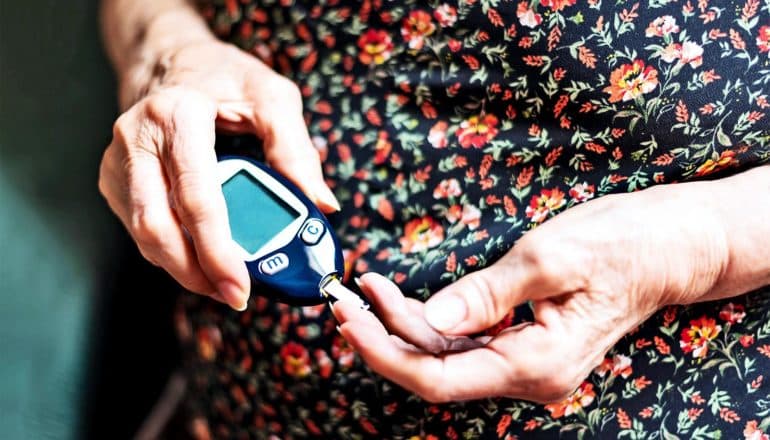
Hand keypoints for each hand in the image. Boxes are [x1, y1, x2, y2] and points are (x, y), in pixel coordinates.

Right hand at [99, 39, 338, 309]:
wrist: (172, 62)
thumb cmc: (225, 78)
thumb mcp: (272, 98)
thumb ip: (296, 149)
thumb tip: (320, 205)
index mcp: (176, 115)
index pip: (196, 196)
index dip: (217, 249)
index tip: (242, 285)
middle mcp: (135, 138)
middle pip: (158, 226)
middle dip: (197, 272)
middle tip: (235, 296)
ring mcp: (117, 161)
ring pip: (145, 236)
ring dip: (184, 269)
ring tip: (224, 284)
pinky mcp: (114, 179)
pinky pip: (142, 229)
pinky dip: (172, 254)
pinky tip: (202, 262)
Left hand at [333, 183, 729, 402]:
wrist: (666, 246)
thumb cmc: (621, 246)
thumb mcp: (550, 259)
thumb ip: (486, 294)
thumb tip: (431, 318)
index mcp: (535, 364)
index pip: (439, 378)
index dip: (386, 353)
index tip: (349, 319)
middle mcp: (528, 375)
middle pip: (436, 371)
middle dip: (384, 337)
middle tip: (343, 300)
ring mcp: (525, 360)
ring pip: (446, 356)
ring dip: (402, 326)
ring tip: (366, 290)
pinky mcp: (523, 341)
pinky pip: (463, 341)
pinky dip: (429, 320)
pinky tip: (402, 296)